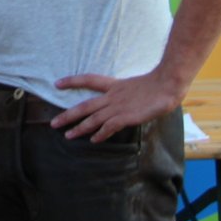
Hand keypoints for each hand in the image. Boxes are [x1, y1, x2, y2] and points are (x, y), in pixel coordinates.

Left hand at [51, 69, 184, 141]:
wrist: (167, 84)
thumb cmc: (158, 85)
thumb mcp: (136, 87)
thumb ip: (127, 95)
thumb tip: (125, 102)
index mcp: (114, 85)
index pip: (88, 80)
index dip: (72, 81)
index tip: (57, 84)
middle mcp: (112, 96)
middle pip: (84, 105)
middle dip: (68, 115)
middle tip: (53, 123)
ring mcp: (118, 107)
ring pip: (93, 118)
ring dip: (79, 128)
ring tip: (67, 135)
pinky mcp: (126, 116)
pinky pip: (109, 127)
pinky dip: (100, 134)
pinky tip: (93, 140)